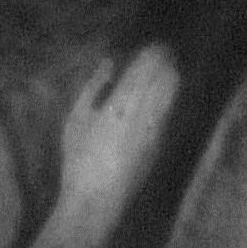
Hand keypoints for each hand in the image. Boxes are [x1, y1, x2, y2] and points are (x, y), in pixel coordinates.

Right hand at [58, 45, 179, 211]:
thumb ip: (93, 88)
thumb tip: (109, 63)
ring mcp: (155, 129)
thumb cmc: (78, 161)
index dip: (152, 55)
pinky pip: (167, 112)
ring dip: (170, 78)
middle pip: (162, 78)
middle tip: (164, 51)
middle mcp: (143, 113)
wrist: (97, 201)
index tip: (154, 46)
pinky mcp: (159, 144)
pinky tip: (165, 95)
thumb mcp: (76, 121)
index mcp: (120, 103)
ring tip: (170, 67)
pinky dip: (168, 99)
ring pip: (170, 94)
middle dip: (165, 62)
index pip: (144, 69)